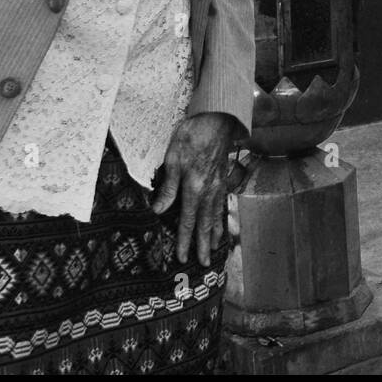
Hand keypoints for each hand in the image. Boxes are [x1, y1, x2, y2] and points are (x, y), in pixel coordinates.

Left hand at [151, 114, 234, 267]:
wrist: (218, 118)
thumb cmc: (193, 135)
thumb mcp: (173, 158)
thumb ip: (168, 187)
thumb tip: (158, 210)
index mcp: (194, 188)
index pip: (187, 221)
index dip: (184, 240)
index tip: (182, 257)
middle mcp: (209, 191)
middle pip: (205, 223)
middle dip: (203, 244)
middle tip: (205, 263)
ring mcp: (218, 184)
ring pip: (216, 214)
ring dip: (214, 233)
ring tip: (214, 248)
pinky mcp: (223, 177)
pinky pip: (223, 202)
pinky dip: (222, 216)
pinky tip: (221, 220)